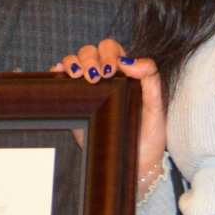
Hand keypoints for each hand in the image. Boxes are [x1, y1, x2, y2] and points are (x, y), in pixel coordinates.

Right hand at [53, 39, 164, 187]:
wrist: (134, 164)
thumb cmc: (148, 137)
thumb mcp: (157, 107)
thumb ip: (150, 79)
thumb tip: (129, 61)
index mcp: (126, 74)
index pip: (113, 49)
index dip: (108, 53)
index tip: (110, 70)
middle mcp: (105, 78)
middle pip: (91, 51)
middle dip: (89, 58)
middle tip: (94, 77)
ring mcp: (87, 90)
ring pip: (74, 61)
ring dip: (73, 63)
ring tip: (79, 77)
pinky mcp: (73, 103)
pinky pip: (60, 80)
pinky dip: (56, 72)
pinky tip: (60, 75)